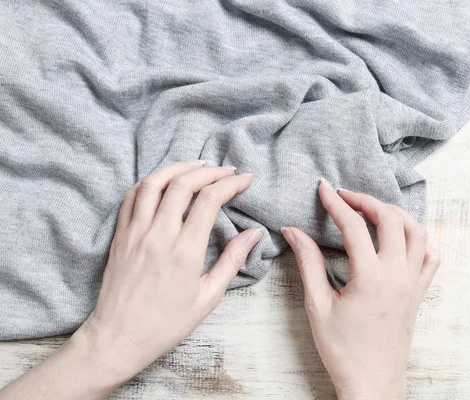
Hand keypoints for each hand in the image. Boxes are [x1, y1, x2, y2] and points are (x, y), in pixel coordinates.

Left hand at [0, 161, 263, 398]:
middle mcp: (158, 234)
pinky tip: (164, 182)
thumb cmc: (166, 323)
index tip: (245, 179)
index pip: (210, 200)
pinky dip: (150, 182)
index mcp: (185, 251)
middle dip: (209, 171)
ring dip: (177, 168)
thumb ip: (232, 260)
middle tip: (226, 170)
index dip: (231, 183)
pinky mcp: (120, 235)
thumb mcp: (208, 297)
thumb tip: (255, 232)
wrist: (118, 337)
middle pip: (183, 183)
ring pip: (154, 183)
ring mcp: (135, 232)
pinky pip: (132, 197)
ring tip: (197, 165)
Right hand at [281, 180, 439, 399]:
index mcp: (371, 278)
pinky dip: (419, 238)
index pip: (354, 226)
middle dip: (367, 200)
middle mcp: (398, 276)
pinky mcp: (419, 293)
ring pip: (417, 232)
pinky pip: (430, 256)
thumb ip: (307, 263)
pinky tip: (400, 237)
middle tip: (345, 196)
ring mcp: (413, 284)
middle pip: (391, 219)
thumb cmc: (343, 350)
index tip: (324, 189)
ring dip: (396, 213)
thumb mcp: (317, 306)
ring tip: (372, 210)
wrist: (372, 383)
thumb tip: (293, 231)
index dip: (336, 203)